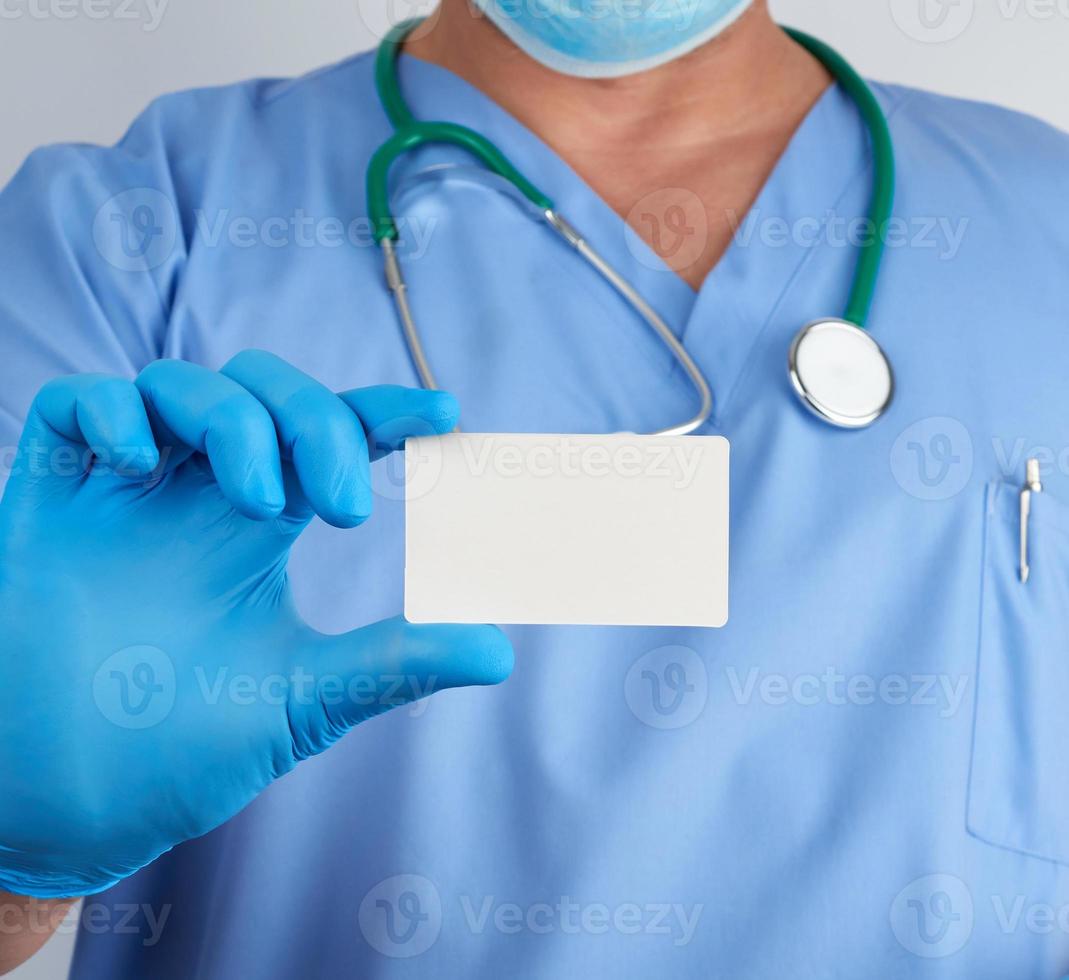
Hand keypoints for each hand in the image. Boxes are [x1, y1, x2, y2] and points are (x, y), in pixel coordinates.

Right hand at [0, 350, 511, 897]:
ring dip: (232, 419)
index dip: (383, 412)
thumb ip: (392, 665)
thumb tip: (502, 651)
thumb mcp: (300, 700)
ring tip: (262, 503)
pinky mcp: (45, 504)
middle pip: (261, 390)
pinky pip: (72, 407)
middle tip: (346, 505)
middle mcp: (194, 497)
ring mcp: (120, 495)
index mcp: (257, 528)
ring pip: (177, 384)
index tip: (445, 413)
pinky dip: (112, 413)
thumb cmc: (177, 752)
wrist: (65, 809)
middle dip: (313, 418)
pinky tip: (138, 463)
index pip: (326, 436)